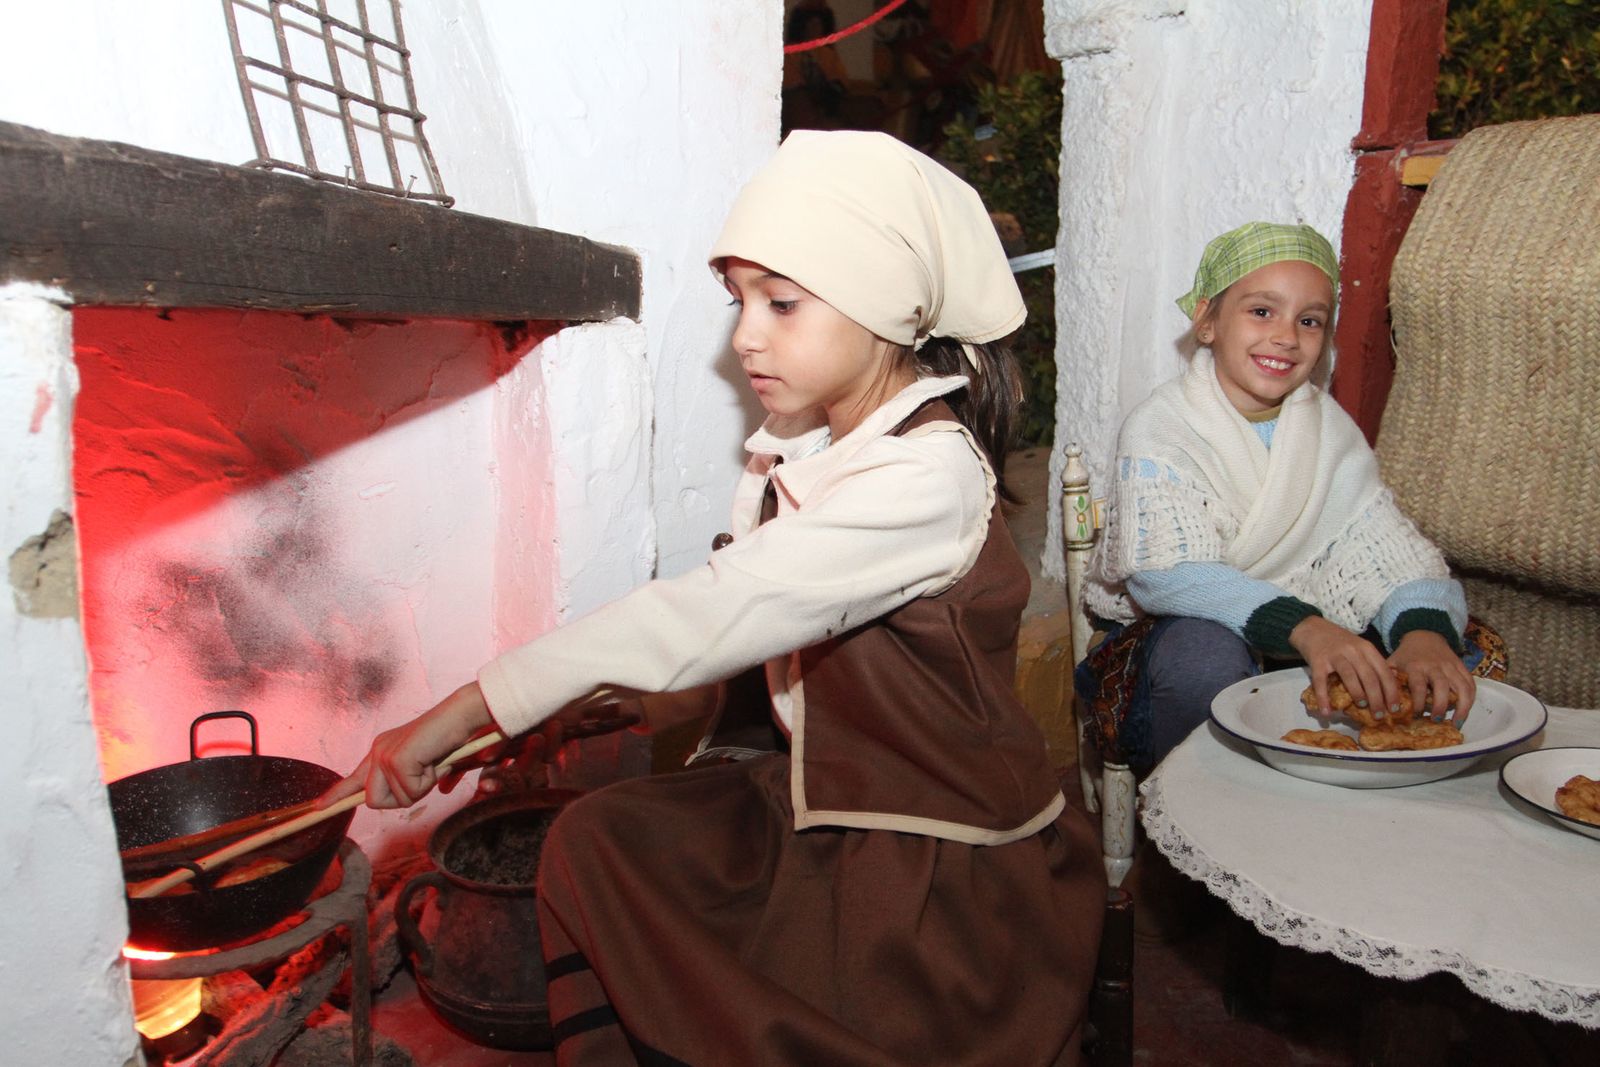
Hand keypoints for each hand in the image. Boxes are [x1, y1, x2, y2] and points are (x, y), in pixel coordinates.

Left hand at [319, 682, 497, 808]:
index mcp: (382, 751)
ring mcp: (384, 755)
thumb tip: (444, 790)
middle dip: (402, 797)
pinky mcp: (396, 760)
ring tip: (431, 764)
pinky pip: (409, 793)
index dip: (337, 795)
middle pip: (373, 801)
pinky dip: (427, 783)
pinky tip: (434, 761)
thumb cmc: (451, 737)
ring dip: (418, 789)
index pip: (353, 779)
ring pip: (392, 800)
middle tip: (425, 775)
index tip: (319, 807)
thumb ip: (431, 780)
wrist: (461, 715)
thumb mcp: (436, 765)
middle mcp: (377, 751)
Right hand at [1290, 616, 1400, 717]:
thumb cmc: (1339, 642)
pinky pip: (1321, 682)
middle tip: (1379, 715)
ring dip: (1358, 694)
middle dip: (1377, 699)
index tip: (1394, 708)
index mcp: (1367, 648)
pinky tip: (1326, 711)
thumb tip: (1387, 689)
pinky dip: (1323, 698)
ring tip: (1361, 706)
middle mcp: (1353, 651)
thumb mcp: (1359, 647)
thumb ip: (1372, 663)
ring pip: (1350, 677)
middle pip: (1369, 677)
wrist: (1312, 628)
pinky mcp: (1318, 661)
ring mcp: (1335, 655)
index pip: (1384, 672)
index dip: (1391, 692)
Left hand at [1389, 630, 1475, 723]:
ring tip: (1456, 723)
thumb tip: (1382, 701)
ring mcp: (1451, 666)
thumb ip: (1389, 680)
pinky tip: (1465, 711)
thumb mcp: (1393, 663)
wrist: (1424, 634)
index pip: (1418, 685)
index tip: (1417, 715)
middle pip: (1442, 687)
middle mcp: (1435, 666)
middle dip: (1441, 706)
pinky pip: (1471, 684)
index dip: (1419, 702)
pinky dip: (1470, 699)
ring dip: (1462, 706)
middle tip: (1436, 720)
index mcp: (1416, 666)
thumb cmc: (1406, 655)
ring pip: (1462, 687)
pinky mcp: (1462, 667)